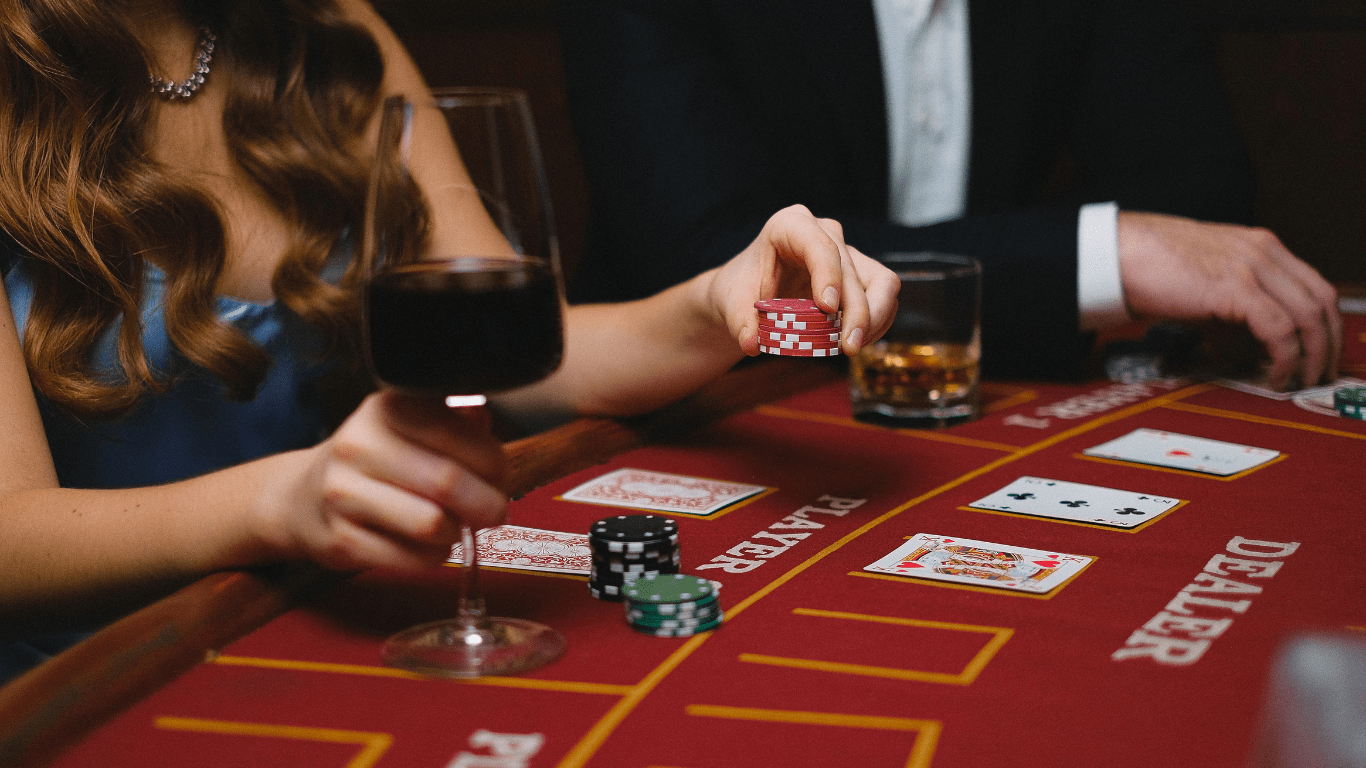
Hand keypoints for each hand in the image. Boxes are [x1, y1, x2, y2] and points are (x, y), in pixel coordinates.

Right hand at [257, 390, 508, 571]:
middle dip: (486, 502)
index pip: (457, 432)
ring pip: (432, 525)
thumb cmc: (372, 461)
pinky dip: (434, 556)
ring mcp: (344, 495)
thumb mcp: (405, 425)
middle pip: (447, 481)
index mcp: (384, 409)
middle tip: (494, 511)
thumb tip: (485, 425)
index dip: (493, 461)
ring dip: (457, 532)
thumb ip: (453, 420)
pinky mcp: (341, 541)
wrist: (299, 497)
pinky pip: (412, 558)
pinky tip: (428, 545)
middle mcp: (359, 446)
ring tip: (454, 526)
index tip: (498, 475)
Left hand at [707, 205, 899, 354]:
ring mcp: (846, 253)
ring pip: (882, 282)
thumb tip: (752, 344)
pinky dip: (877, 323)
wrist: (748, 293)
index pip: (818, 245)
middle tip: (848, 347)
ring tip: (852, 347)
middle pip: (852, 270)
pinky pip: (884, 297)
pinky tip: (856, 342)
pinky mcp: (860, 275)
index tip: (827, 308)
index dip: (828, 275)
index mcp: (789, 225)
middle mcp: (824, 233)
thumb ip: (739, 323)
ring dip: (875, 318)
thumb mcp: (731, 304)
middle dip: (856, 311)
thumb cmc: (741, 289)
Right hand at [1117, 211, 1340, 389]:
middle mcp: (1263, 252)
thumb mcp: (1204, 283)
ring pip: (1310, 316)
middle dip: (1328, 343)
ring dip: (1313, 355)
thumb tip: (1241, 347)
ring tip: (1301, 380)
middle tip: (1320, 372)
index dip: (1326, 323)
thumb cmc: (1148, 266)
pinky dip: (1285, 358)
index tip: (1320, 351)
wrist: (1118, 253)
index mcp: (1259, 245)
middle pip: (1323, 300)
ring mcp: (1252, 267)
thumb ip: (1229, 309)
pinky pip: (1280, 330)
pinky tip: (1275, 374)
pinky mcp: (1237, 289)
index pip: (1314, 285)